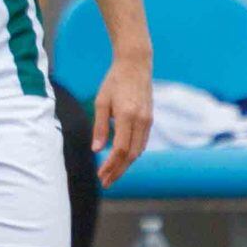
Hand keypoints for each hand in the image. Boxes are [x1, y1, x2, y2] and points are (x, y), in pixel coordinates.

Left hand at [93, 51, 152, 186]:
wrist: (136, 64)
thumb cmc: (115, 81)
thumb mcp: (101, 102)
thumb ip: (100, 127)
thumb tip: (96, 150)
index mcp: (127, 115)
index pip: (120, 149)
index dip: (111, 165)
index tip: (101, 175)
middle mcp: (141, 120)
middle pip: (131, 155)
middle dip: (118, 171)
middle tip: (106, 182)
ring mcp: (148, 120)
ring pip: (138, 150)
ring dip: (125, 165)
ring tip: (112, 174)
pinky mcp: (150, 119)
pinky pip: (142, 142)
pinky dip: (132, 154)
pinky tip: (122, 159)